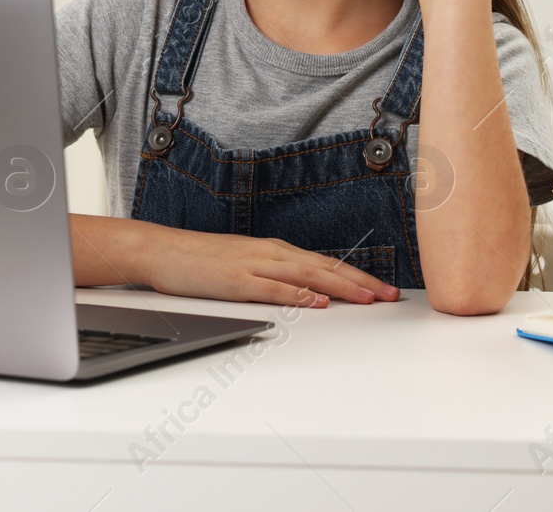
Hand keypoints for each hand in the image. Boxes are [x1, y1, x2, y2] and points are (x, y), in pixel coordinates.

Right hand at [142, 224, 401, 307]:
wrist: (162, 249)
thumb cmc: (201, 260)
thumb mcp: (245, 264)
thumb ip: (276, 276)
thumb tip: (307, 292)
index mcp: (275, 251)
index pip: (326, 263)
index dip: (357, 276)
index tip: (382, 289)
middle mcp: (271, 254)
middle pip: (325, 267)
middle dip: (361, 282)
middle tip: (390, 295)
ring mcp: (254, 266)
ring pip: (307, 275)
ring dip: (340, 286)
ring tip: (367, 298)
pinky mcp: (237, 281)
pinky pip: (272, 288)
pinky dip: (297, 294)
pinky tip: (316, 301)